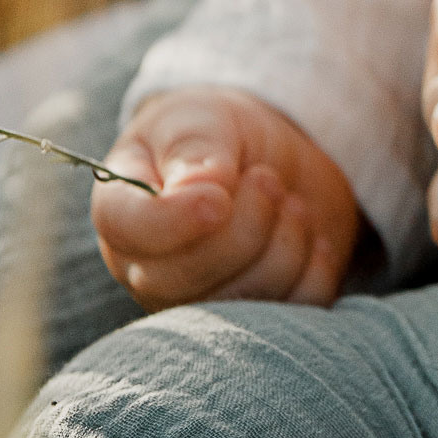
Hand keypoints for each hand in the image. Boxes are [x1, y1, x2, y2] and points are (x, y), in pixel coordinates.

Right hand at [93, 88, 359, 307]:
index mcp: (124, 213)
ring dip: (285, 240)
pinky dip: (314, 267)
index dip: (174, 220)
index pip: (126, 230)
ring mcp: (201, 303)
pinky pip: (292, 309)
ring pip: (242, 301)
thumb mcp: (200, 120)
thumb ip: (194, 149)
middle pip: (185, 279)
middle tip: (267, 179)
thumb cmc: (218, 136)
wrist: (270, 159)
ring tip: (289, 203)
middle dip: (246, 224)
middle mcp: (150, 270)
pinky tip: (310, 237)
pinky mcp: (256, 317)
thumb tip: (198, 189)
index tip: (219, 197)